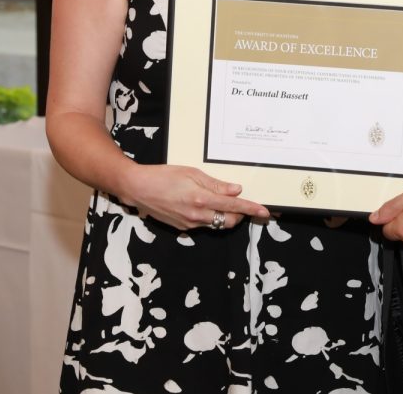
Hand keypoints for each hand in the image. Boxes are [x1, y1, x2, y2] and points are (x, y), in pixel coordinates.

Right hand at [121, 164, 269, 231]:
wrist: (138, 188)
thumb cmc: (164, 176)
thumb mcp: (192, 174)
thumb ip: (216, 185)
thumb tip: (236, 190)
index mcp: (201, 200)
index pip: (234, 207)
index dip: (251, 209)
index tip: (265, 212)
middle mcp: (197, 216)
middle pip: (229, 221)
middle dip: (240, 214)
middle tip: (244, 204)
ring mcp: (190, 224)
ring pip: (217, 224)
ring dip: (226, 217)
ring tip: (224, 203)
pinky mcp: (183, 228)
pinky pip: (204, 225)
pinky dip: (211, 217)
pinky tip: (206, 206)